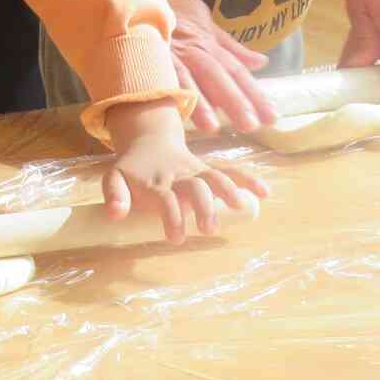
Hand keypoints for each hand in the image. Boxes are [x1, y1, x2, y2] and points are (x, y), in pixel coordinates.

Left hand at [103, 100, 266, 242]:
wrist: (148, 142)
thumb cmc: (132, 170)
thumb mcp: (114, 178)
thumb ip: (114, 195)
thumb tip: (114, 214)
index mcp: (156, 182)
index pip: (166, 199)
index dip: (172, 217)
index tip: (177, 238)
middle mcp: (179, 176)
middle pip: (196, 187)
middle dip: (204, 206)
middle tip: (209, 228)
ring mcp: (197, 171)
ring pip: (215, 176)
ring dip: (229, 189)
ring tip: (240, 205)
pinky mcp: (210, 170)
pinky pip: (231, 170)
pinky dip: (248, 179)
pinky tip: (265, 192)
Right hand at [158, 0, 277, 132]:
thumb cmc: (173, 6)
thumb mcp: (205, 24)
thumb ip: (230, 47)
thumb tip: (261, 62)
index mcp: (209, 44)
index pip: (237, 71)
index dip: (255, 94)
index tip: (272, 118)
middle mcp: (194, 48)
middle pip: (218, 75)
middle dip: (235, 101)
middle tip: (251, 126)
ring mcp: (170, 50)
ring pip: (189, 76)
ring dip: (200, 101)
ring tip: (212, 127)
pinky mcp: (149, 50)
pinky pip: (159, 71)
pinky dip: (167, 87)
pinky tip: (174, 109)